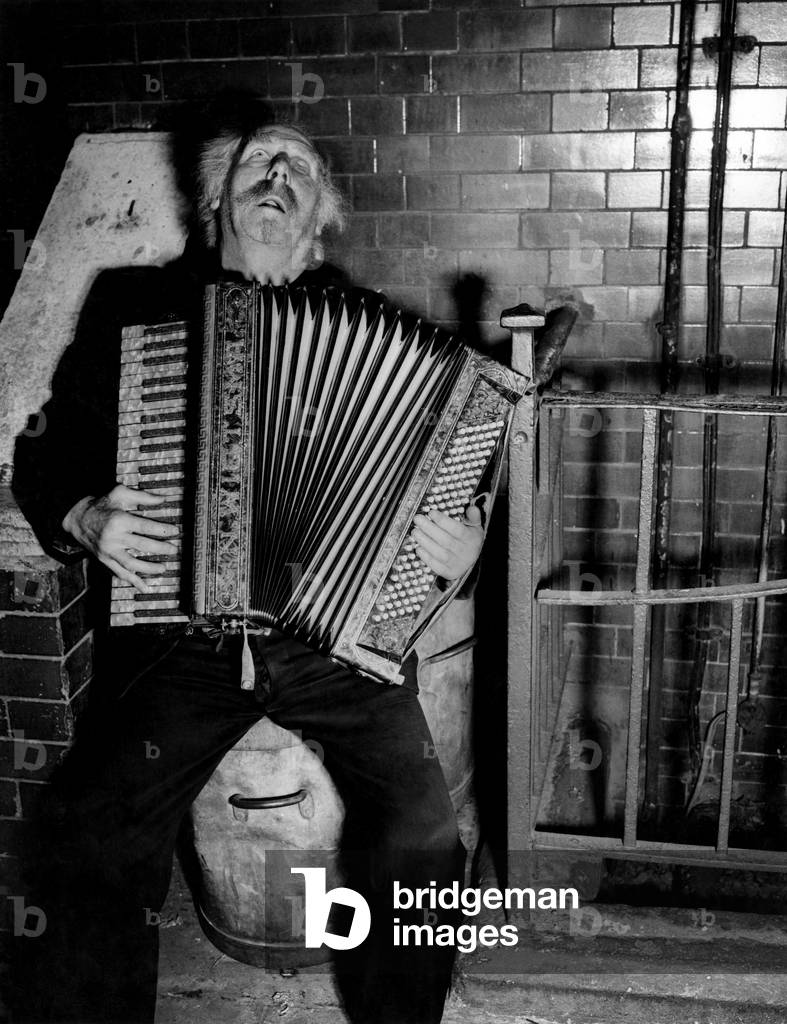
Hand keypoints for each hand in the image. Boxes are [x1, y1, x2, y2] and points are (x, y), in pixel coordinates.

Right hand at [62, 484, 179, 592]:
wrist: (78, 519)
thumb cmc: (102, 505)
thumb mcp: (120, 493)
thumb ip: (143, 496)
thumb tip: (164, 498)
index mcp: (119, 520)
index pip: (145, 526)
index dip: (162, 529)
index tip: (175, 531)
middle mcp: (114, 537)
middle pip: (142, 545)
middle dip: (161, 548)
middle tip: (174, 549)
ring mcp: (108, 551)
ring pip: (131, 564)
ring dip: (149, 568)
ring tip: (163, 568)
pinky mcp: (105, 560)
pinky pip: (120, 573)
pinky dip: (133, 581)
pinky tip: (144, 586)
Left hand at [411, 504, 483, 581]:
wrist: (472, 563)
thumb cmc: (469, 541)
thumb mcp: (475, 527)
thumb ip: (474, 517)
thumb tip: (472, 508)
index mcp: (472, 539)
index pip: (457, 529)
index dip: (443, 521)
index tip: (431, 512)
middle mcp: (465, 552)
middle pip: (446, 541)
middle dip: (430, 529)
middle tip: (417, 519)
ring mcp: (457, 564)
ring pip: (440, 554)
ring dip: (425, 542)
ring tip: (415, 531)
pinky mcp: (449, 573)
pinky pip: (437, 567)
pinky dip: (426, 558)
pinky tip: (418, 548)